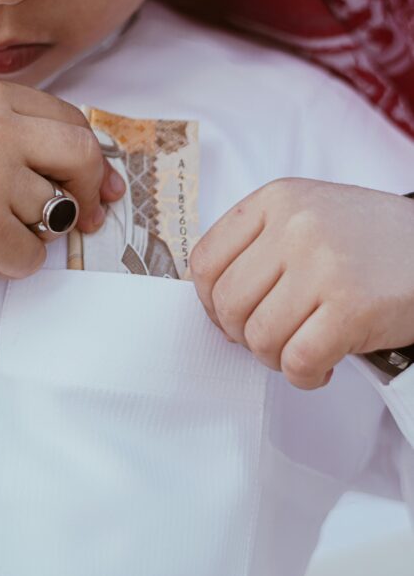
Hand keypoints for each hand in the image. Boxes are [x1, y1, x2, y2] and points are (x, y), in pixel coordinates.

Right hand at [0, 79, 124, 285]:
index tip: (98, 183)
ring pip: (58, 212)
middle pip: (82, 156)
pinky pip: (33, 257)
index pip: (71, 121)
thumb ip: (15, 128)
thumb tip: (92, 164)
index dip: (90, 157)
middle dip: (90, 190)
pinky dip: (13, 263)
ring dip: (35, 231)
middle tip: (84, 215)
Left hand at [190, 179, 413, 389]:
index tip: (229, 316)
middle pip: (227, 303)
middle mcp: (295, 226)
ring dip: (276, 358)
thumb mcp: (309, 212)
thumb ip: (260, 242)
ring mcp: (323, 266)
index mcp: (276, 199)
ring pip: (259, 337)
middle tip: (271, 338)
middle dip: (242, 335)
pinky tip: (323, 365)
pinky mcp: (351, 309)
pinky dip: (305, 376)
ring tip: (301, 349)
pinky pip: (298, 362)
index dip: (208, 302)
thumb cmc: (372, 239)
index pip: (203, 261)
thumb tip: (215, 304)